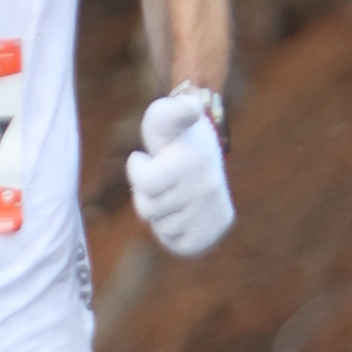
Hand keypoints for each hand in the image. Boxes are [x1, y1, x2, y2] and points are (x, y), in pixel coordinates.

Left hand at [127, 88, 234, 256]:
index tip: (145, 157)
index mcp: (193, 162)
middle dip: (146, 193)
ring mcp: (213, 212)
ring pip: (161, 227)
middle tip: (161, 176)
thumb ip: (171, 110)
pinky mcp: (214, 232)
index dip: (137, 169)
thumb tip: (191, 108)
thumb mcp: (164, 116)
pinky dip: (171, 231)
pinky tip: (180, 211)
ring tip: (172, 191)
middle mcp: (208, 188)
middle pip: (149, 209)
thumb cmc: (173, 135)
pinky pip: (175, 243)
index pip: (145, 183)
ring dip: (159, 211)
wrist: (204, 150)